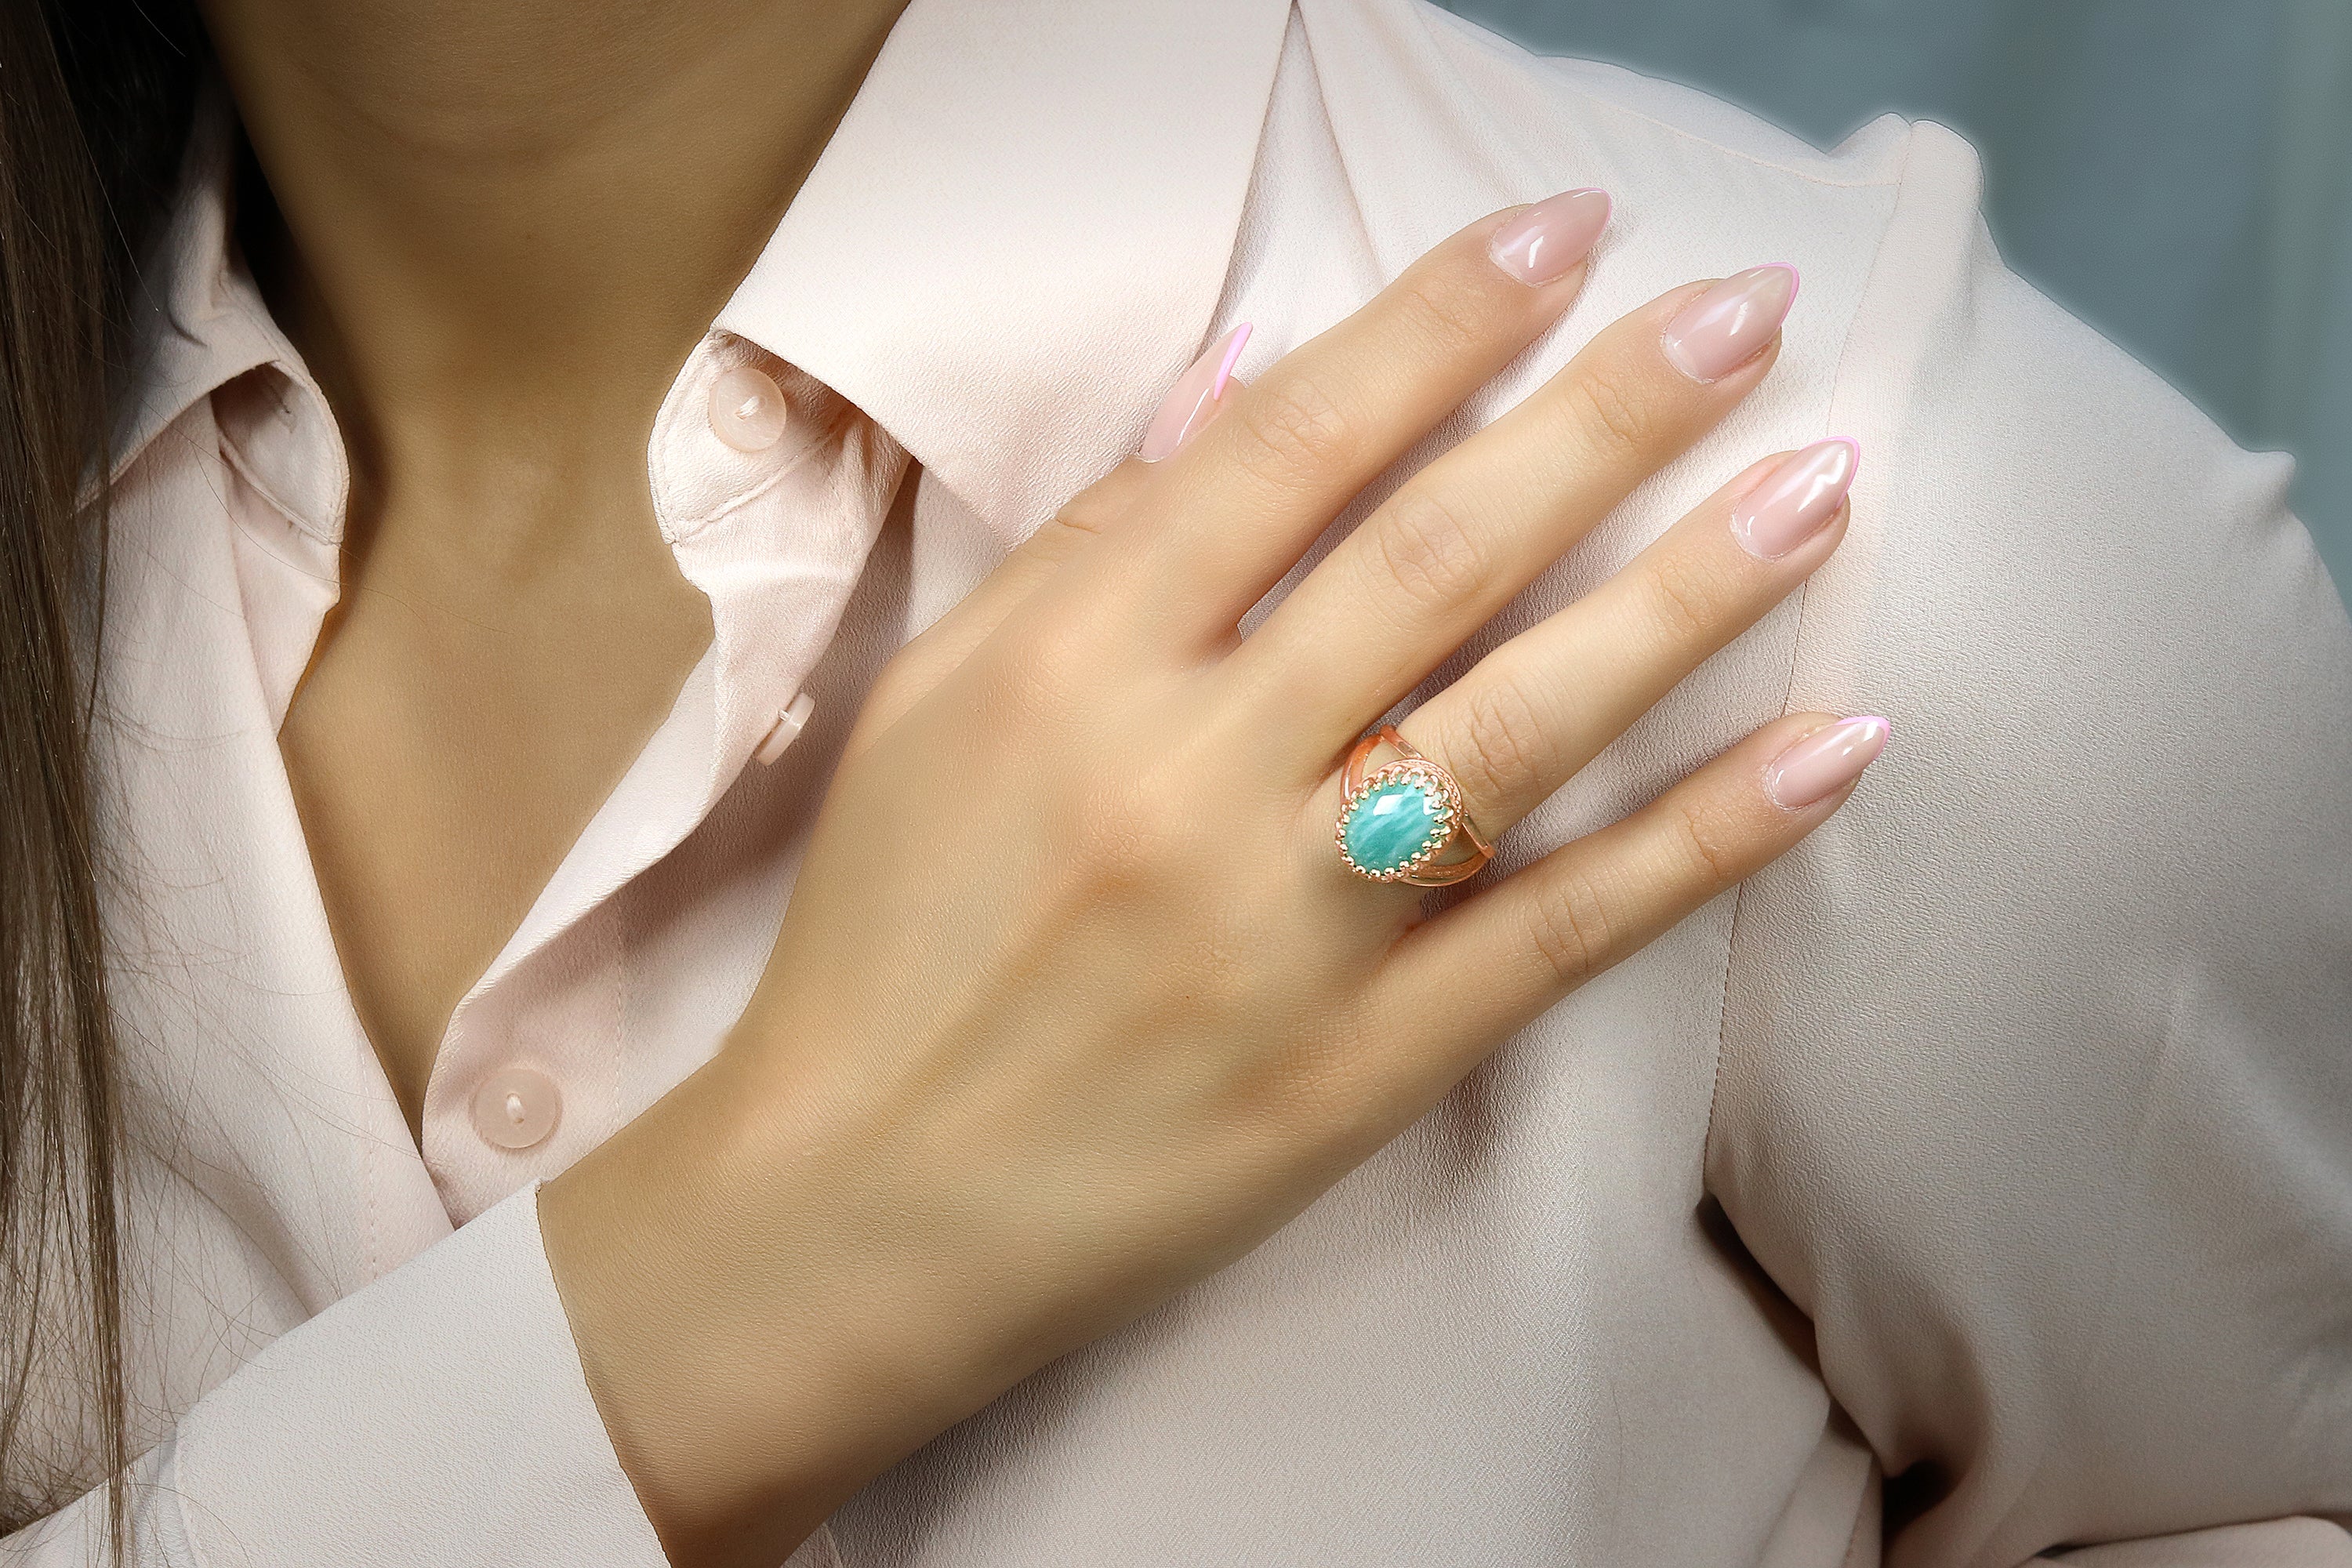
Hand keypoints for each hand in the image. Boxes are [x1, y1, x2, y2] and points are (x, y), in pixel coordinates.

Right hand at [543, 191, 1881, 1566]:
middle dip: (1608, 415)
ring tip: (1821, 482)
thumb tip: (1249, 373)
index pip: (1292, 444)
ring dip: (1688, 596)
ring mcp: (1284, 929)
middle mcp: (1187, 777)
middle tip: (1746, 314)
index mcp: (1073, 664)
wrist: (854, 1209)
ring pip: (1518, 727)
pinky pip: (1557, 935)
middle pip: (1435, 557)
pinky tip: (1830, 747)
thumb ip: (1093, 539)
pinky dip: (1702, 840)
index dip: (1442, 318)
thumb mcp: (940, 704)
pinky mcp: (1358, 1066)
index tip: (1568, 230)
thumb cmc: (889, 936)